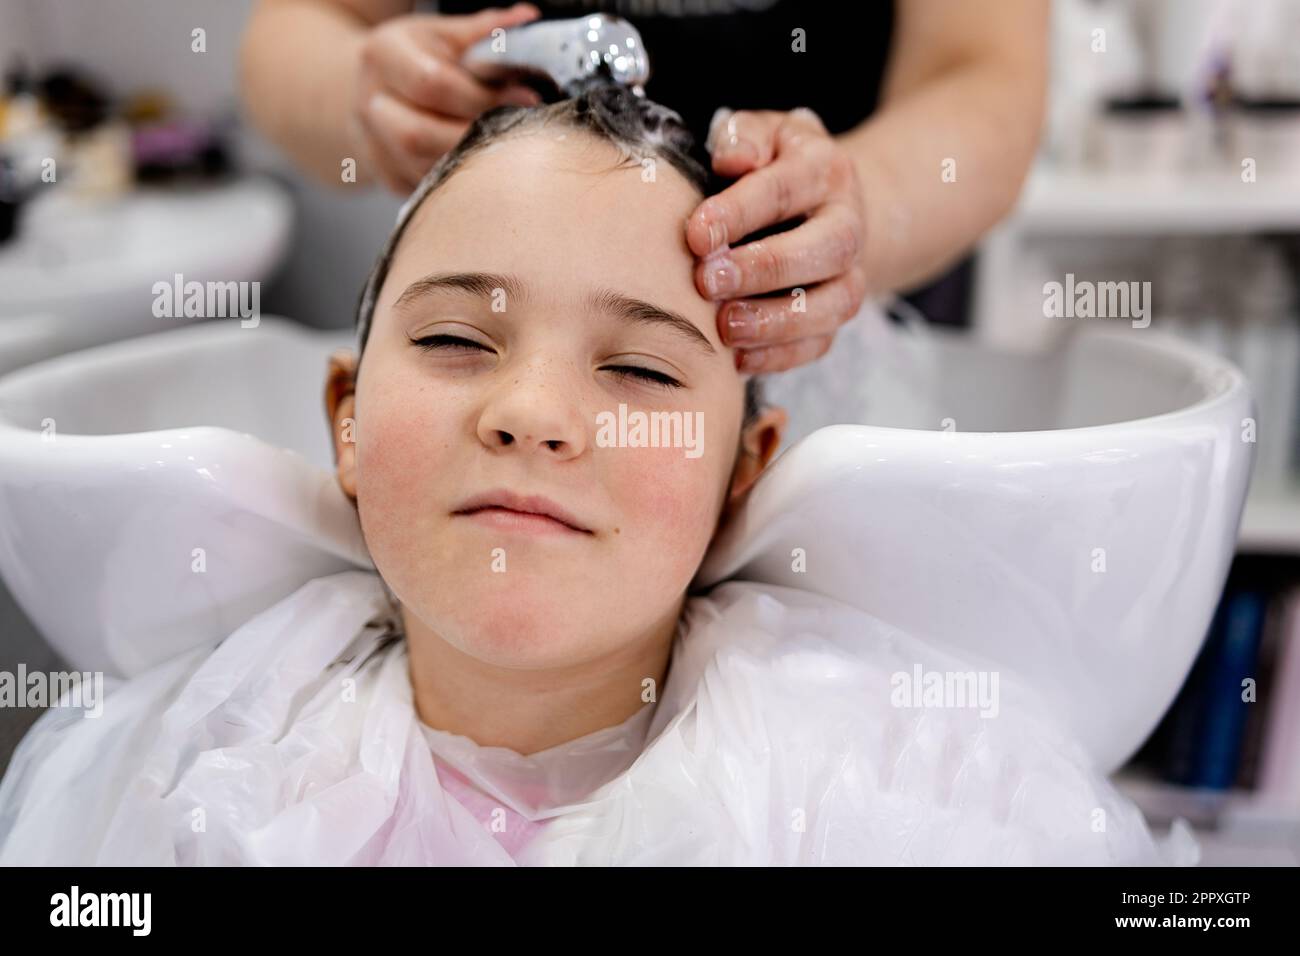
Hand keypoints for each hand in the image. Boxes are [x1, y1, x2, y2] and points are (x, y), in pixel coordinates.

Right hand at [350, 3, 542, 192]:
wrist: (370, 86)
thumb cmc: (414, 56)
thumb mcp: (442, 34)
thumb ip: (482, 30)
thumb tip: (526, 18)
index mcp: (382, 55)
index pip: (432, 83)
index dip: (483, 95)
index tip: (526, 99)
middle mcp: (368, 101)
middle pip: (416, 134)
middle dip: (471, 135)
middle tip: (514, 132)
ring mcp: (371, 143)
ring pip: (420, 167)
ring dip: (467, 162)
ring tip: (503, 149)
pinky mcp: (385, 174)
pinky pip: (424, 187)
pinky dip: (456, 179)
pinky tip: (480, 166)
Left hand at [686, 108, 867, 372]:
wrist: (820, 202)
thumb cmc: (770, 166)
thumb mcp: (758, 134)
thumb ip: (742, 137)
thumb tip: (731, 159)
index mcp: (824, 170)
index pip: (785, 189)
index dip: (740, 212)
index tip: (696, 235)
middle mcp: (848, 223)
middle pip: (825, 248)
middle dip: (764, 269)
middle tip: (707, 281)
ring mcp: (849, 273)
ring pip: (832, 305)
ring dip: (776, 321)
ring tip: (724, 326)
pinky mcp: (837, 315)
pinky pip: (819, 343)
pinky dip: (779, 356)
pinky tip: (737, 359)